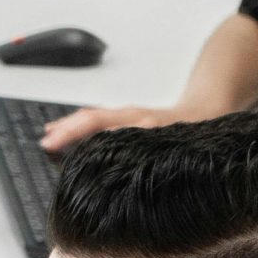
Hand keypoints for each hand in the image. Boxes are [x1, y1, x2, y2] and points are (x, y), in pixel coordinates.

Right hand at [39, 103, 191, 152]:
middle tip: (45, 143)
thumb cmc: (198, 129)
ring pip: (93, 117)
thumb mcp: (178, 142)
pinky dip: (82, 125)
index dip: (73, 133)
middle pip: (91, 118)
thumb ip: (150, 144)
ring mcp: (130, 116)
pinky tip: (72, 134)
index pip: (98, 123)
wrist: (212, 109)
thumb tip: (119, 148)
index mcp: (140, 122)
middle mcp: (132, 117)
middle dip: (65, 129)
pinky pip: (100, 119)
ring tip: (50, 137)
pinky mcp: (131, 119)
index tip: (54, 143)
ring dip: (70, 126)